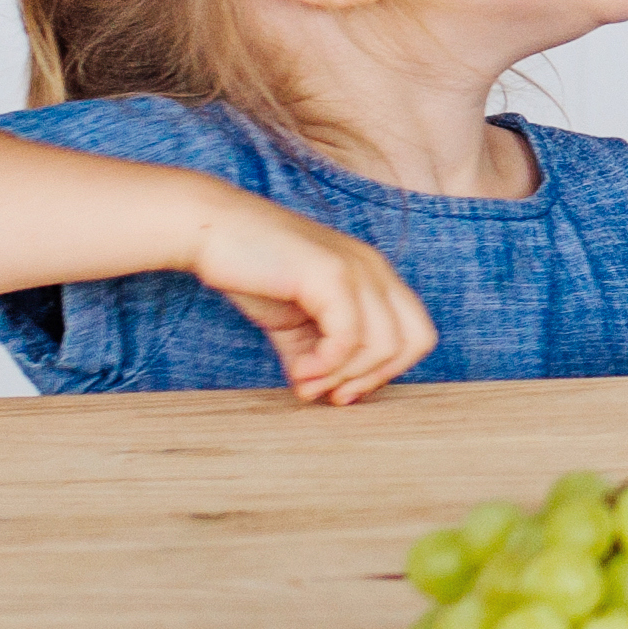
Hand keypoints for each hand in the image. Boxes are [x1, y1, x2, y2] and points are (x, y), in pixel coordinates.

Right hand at [184, 191, 436, 404]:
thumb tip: (323, 394)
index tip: (340, 392)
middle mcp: (376, 269)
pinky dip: (326, 364)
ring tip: (305, 382)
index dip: (384, 373)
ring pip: (384, 344)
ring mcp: (357, 267)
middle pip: (416, 341)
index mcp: (376, 277)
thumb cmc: (252, 273)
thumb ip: (316, 355)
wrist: (211, 233)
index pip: (416, 335)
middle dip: (373, 379)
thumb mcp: (294, 324)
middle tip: (329, 395)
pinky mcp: (330, 272)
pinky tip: (297, 370)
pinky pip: (349, 336)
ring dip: (343, 377)